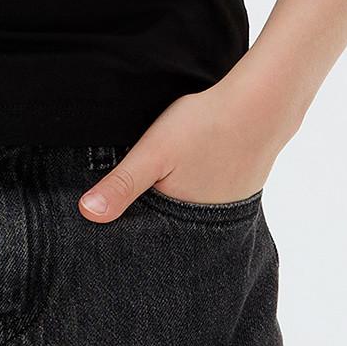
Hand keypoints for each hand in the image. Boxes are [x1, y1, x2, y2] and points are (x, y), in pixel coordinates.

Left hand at [78, 83, 294, 221]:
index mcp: (180, 222)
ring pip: (187, 215)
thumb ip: (121, 183)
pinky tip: (190, 174)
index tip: (104, 226)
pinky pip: (206, 201)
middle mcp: (206, 226)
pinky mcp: (238, 193)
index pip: (145, 239)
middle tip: (132, 203)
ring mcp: (226, 211)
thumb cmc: (205, 127)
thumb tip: (86, 214)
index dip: (126, 230)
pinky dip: (194, 193)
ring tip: (161, 188)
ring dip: (172, 207)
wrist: (261, 106)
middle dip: (149, 222)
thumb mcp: (154, 152)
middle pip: (167, 230)